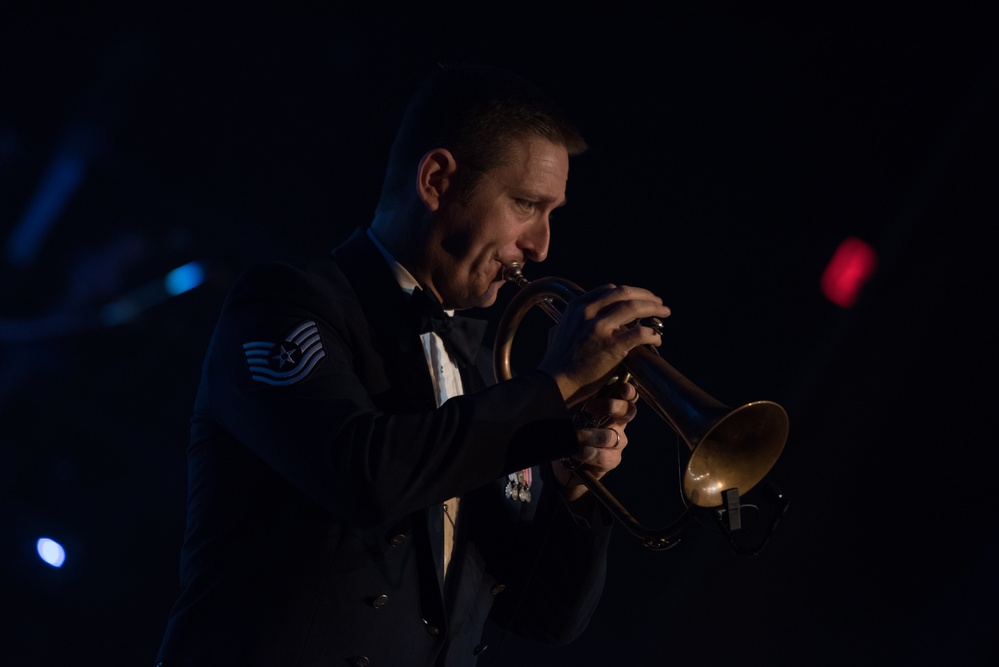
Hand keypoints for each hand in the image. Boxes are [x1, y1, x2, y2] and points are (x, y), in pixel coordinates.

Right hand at [539, 284, 669, 407]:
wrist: (555, 382)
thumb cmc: (557, 362)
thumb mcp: (558, 331)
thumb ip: (569, 322)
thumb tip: (571, 321)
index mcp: (578, 306)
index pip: (609, 290)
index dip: (629, 292)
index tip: (639, 297)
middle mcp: (589, 312)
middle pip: (624, 293)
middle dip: (645, 296)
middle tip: (658, 303)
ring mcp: (601, 327)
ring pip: (635, 308)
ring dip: (653, 309)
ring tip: (664, 313)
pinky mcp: (613, 346)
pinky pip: (640, 333)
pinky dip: (652, 334)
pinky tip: (656, 339)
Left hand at [553, 382, 639, 501]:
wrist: (558, 456)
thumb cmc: (565, 424)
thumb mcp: (570, 404)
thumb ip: (581, 391)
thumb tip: (584, 367)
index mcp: (610, 405)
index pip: (627, 395)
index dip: (628, 391)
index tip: (622, 389)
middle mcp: (617, 422)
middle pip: (628, 411)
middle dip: (613, 407)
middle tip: (590, 406)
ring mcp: (616, 443)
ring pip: (612, 437)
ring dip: (591, 436)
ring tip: (575, 436)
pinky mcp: (610, 460)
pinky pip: (606, 457)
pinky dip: (590, 454)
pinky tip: (578, 452)